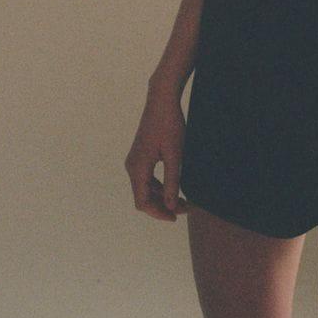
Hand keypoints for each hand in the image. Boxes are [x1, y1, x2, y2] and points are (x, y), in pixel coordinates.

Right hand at [124, 88, 188, 221]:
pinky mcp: (141, 156)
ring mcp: (135, 161)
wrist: (162, 101)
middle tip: (185, 209)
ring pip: (145, 189)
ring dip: (161, 198)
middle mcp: (132, 166)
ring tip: (183, 201)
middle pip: (143, 198)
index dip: (158, 213)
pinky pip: (147, 179)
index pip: (143, 202)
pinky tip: (174, 188)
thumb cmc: (170, 125)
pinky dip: (159, 187)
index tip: (176, 217)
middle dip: (162, 206)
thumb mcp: (175, 155)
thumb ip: (172, 182)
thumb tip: (171, 206)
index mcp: (138, 168)